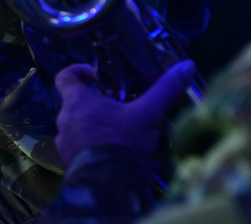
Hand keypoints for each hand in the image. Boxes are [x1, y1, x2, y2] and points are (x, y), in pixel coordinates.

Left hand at [54, 61, 195, 166]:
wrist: (108, 185)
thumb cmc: (123, 143)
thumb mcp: (148, 114)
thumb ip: (166, 89)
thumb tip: (187, 65)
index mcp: (77, 101)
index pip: (64, 77)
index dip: (76, 71)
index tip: (92, 74)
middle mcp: (64, 119)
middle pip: (74, 102)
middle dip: (93, 102)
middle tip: (116, 106)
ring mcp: (63, 142)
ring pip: (75, 125)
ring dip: (91, 124)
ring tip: (116, 130)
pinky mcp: (66, 161)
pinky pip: (76, 146)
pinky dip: (89, 144)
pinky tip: (109, 151)